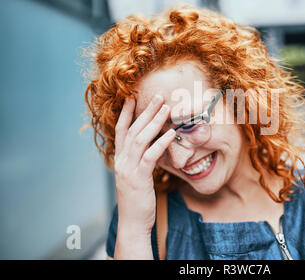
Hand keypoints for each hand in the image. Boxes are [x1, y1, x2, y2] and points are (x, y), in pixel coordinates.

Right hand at [113, 95, 174, 234]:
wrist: (133, 222)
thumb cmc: (137, 199)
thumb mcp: (136, 176)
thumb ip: (140, 160)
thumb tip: (153, 147)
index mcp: (120, 159)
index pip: (121, 130)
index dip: (126, 113)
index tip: (132, 97)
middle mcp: (121, 161)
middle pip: (132, 129)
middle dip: (145, 111)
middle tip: (158, 96)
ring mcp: (128, 169)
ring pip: (140, 139)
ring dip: (154, 121)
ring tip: (166, 108)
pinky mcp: (139, 178)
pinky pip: (150, 156)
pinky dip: (161, 142)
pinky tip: (171, 133)